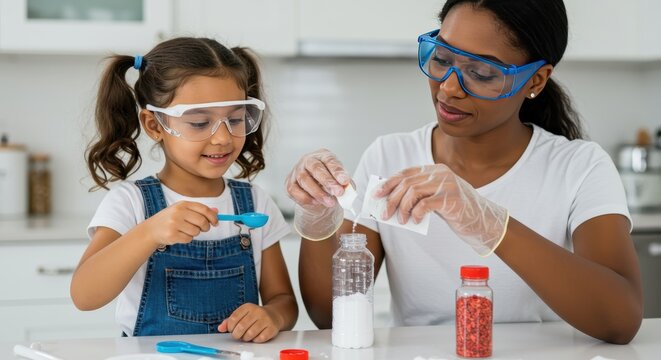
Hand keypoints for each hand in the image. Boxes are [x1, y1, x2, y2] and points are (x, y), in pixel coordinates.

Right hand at [142, 201, 217, 247]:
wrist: (151, 229)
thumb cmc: (170, 219)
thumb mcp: (183, 211)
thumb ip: (199, 211)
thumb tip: (216, 211)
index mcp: (183, 204)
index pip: (203, 209)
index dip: (213, 216)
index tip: (216, 222)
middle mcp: (178, 212)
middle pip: (202, 221)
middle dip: (206, 227)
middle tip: (203, 229)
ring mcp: (174, 223)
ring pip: (196, 231)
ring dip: (194, 233)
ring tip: (185, 231)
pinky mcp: (172, 234)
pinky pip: (188, 239)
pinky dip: (187, 239)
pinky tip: (179, 235)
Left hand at [218, 303, 279, 342]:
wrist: (274, 314)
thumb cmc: (255, 316)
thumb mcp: (242, 314)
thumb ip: (230, 321)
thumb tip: (220, 328)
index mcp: (248, 307)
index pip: (233, 319)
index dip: (230, 327)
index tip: (231, 329)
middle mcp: (257, 311)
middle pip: (241, 327)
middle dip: (237, 335)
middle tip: (238, 335)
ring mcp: (265, 319)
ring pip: (250, 334)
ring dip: (246, 338)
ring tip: (247, 336)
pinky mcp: (272, 328)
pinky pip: (259, 339)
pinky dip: (255, 340)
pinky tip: (256, 336)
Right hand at [285, 149, 349, 239]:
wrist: (318, 196)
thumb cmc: (330, 184)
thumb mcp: (341, 183)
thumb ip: (345, 185)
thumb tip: (347, 190)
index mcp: (323, 156)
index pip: (330, 160)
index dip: (337, 171)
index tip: (345, 181)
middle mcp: (308, 160)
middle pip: (316, 168)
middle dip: (328, 181)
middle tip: (338, 192)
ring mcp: (296, 171)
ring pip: (304, 180)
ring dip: (318, 193)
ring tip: (330, 202)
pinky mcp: (289, 183)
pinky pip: (295, 191)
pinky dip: (306, 198)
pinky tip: (316, 203)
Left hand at [375, 164, 508, 255]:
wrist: (481, 219)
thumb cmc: (455, 209)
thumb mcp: (434, 197)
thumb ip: (418, 195)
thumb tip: (391, 200)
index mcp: (435, 169)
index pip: (406, 173)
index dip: (389, 183)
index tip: (376, 194)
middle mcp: (441, 173)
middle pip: (406, 183)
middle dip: (392, 199)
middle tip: (385, 213)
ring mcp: (447, 184)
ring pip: (413, 193)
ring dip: (403, 208)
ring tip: (401, 220)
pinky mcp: (452, 199)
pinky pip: (425, 205)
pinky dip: (416, 213)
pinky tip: (415, 221)